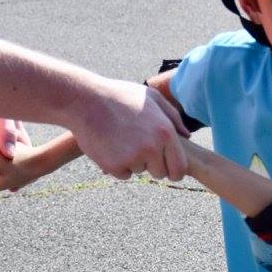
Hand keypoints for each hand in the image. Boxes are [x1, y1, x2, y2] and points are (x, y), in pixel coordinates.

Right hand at [69, 81, 188, 181]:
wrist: (84, 101)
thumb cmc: (120, 96)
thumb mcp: (152, 98)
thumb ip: (173, 117)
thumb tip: (187, 136)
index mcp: (165, 133)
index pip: (180, 167)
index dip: (175, 170)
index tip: (168, 168)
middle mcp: (151, 148)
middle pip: (161, 173)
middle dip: (153, 165)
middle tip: (139, 147)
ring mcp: (132, 158)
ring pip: (141, 172)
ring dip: (135, 162)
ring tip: (122, 139)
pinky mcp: (114, 166)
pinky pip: (124, 175)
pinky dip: (119, 166)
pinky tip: (111, 146)